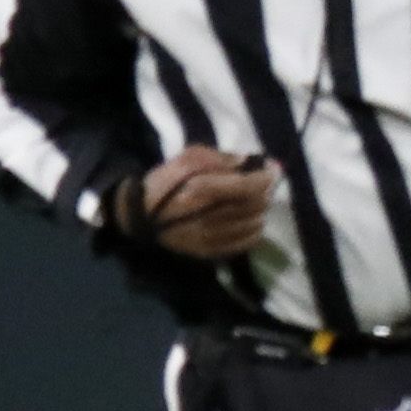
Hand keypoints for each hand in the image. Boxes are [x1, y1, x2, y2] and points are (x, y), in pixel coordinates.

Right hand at [125, 146, 274, 260]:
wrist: (139, 215)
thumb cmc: (164, 183)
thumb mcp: (186, 159)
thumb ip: (218, 158)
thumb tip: (247, 161)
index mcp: (202, 192)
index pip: (249, 187)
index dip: (265, 177)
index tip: (271, 170)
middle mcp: (210, 218)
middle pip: (255, 206)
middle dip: (262, 193)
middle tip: (259, 185)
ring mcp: (212, 238)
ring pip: (254, 224)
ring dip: (258, 211)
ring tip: (251, 202)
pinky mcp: (211, 251)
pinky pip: (245, 243)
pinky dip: (252, 230)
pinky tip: (247, 220)